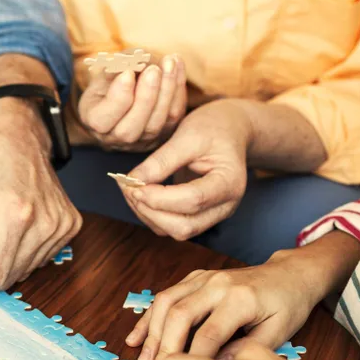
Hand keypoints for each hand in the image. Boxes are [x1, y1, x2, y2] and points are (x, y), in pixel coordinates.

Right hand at [77, 55, 186, 151]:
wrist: (126, 90)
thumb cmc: (111, 79)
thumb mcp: (104, 71)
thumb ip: (114, 68)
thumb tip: (131, 62)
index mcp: (96, 122)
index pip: (102, 120)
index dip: (117, 97)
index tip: (127, 72)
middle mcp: (117, 138)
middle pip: (131, 129)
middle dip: (145, 97)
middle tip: (153, 70)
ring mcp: (142, 141)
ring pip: (156, 124)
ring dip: (166, 91)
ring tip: (169, 63)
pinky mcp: (164, 134)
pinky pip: (174, 115)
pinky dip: (178, 88)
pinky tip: (177, 64)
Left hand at [120, 99, 250, 240]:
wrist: (229, 131)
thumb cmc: (213, 128)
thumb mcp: (188, 135)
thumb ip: (162, 160)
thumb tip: (133, 181)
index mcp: (229, 183)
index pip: (194, 200)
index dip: (160, 197)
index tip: (134, 185)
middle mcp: (225, 206)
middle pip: (185, 227)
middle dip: (152, 212)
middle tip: (129, 189)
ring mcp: (213, 214)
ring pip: (177, 231)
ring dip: (148, 216)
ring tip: (130, 190)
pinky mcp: (199, 216)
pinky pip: (172, 227)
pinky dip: (152, 215)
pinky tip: (139, 195)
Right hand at [126, 249, 321, 359]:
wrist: (290, 273)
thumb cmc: (288, 305)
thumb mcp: (279, 332)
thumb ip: (245, 351)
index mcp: (241, 299)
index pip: (209, 334)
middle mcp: (218, 283)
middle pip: (180, 315)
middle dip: (164, 349)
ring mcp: (204, 277)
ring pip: (167, 302)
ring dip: (152, 334)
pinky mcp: (195, 278)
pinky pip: (166, 295)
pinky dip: (149, 317)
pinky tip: (136, 338)